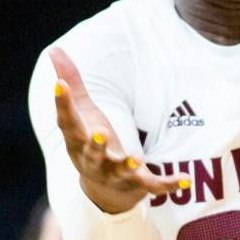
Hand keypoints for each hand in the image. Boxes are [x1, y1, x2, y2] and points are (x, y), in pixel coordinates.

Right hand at [50, 47, 183, 213]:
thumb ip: (71, 82)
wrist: (103, 190)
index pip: (68, 121)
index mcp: (78, 140)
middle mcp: (94, 160)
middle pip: (93, 153)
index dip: (62, 103)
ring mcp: (116, 174)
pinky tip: (185, 180)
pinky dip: (168, 184)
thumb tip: (54, 49)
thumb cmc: (90, 141)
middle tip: (102, 132)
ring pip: (121, 171)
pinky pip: (153, 185)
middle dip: (97, 145)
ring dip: (128, 165)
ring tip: (136, 159)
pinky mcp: (138, 184)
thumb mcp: (81, 112)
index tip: (59, 84)